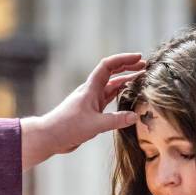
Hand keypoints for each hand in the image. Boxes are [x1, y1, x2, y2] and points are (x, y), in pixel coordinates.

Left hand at [21, 53, 144, 168]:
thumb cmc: (67, 127)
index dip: (124, 59)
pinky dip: (120, 97)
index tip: (138, 58)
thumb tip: (135, 116)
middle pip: (112, 74)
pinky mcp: (92, 112)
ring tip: (141, 80)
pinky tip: (129, 100)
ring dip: (126, 82)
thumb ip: (116, 120)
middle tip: (145, 66)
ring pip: (112, 87)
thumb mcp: (94, 125)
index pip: (108, 66)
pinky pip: (110, 100)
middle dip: (128, 67)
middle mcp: (92, 91)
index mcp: (91, 88)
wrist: (50, 137)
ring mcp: (92, 101)